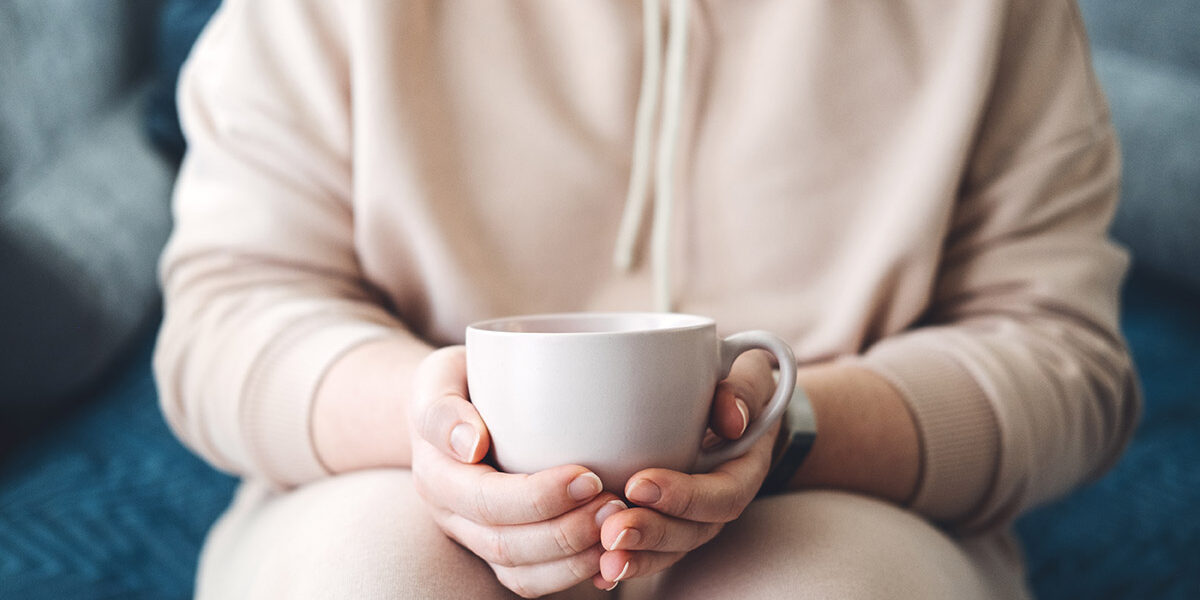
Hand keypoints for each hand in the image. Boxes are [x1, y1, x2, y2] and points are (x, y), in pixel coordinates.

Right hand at [409, 347, 627, 597]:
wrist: (448, 404)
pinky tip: (607, 554)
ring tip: (616, 527)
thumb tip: (470, 445)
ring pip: (519, 573)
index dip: (539, 498)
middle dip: (566, 532)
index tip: (588, 476)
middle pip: (506, 544)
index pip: (486, 501)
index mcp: (436, 474)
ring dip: (573, 559)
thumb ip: (444, 408)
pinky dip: (571, 574)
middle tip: (616, 505)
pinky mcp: (499, 547)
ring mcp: (473, 536)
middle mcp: (450, 514)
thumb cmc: (455, 381)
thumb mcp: (439, 376)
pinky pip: (531, 579)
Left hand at [590, 350, 780, 588]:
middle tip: (613, 530)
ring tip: (604, 562)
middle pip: (693, 531)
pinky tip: (596, 574)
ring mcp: (692, 516)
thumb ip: (744, 388)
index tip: (639, 483)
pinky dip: (626, 562)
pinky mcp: (665, 519)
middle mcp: (719, 499)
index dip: (684, 497)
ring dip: (638, 558)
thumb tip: (732, 420)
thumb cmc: (736, 383)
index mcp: (743, 468)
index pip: (722, 494)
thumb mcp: (749, 374)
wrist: (730, 404)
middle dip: (653, 533)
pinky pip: (650, 550)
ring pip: (670, 549)